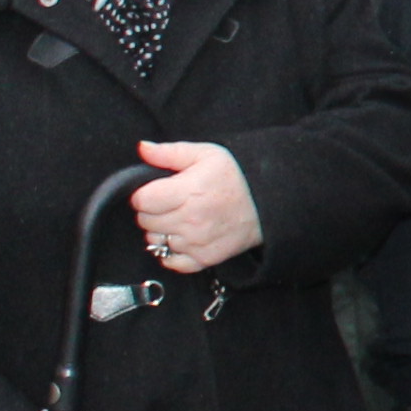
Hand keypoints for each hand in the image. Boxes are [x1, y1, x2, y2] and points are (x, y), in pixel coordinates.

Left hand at [131, 140, 258, 274]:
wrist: (268, 204)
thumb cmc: (236, 177)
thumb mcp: (206, 154)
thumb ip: (170, 152)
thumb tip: (143, 148)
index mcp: (188, 191)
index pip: (142, 200)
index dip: (144, 193)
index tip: (155, 190)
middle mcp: (190, 220)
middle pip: (145, 221)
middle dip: (152, 210)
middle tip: (169, 202)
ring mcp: (196, 242)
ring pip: (155, 240)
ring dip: (161, 230)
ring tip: (178, 218)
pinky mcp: (203, 259)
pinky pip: (171, 262)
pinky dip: (171, 252)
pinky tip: (182, 237)